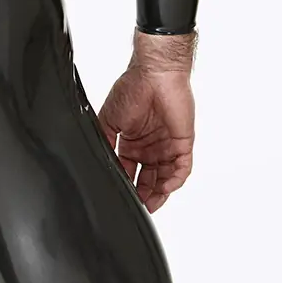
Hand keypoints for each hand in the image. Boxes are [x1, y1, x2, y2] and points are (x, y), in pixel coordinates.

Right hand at [97, 36, 195, 212]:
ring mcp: (167, 145)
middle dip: (144, 196)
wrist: (154, 74)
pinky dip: (175, 180)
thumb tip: (98, 165)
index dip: (126, 186)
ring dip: (159, 193)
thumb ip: (105, 144)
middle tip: (139, 208)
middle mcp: (150, 147)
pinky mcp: (182, 142)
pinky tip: (165, 187)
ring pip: (165, 178)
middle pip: (148, 180)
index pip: (129, 172)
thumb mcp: (109, 121)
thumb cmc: (131, 90)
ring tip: (151, 203)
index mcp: (132, 143)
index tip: (121, 198)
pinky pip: (182, 167)